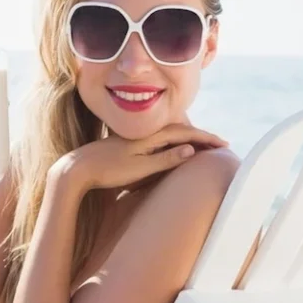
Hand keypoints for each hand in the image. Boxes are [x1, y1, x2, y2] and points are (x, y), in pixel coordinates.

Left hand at [52, 122, 228, 191]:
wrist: (78, 168)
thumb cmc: (108, 171)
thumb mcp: (140, 169)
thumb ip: (165, 159)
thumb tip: (191, 149)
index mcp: (151, 136)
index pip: (186, 133)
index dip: (207, 138)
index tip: (225, 145)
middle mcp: (146, 133)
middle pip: (181, 130)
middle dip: (202, 136)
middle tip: (220, 145)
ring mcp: (137, 138)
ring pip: (170, 134)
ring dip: (188, 137)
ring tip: (204, 145)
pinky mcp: (130, 144)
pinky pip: (160, 139)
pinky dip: (174, 141)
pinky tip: (174, 146)